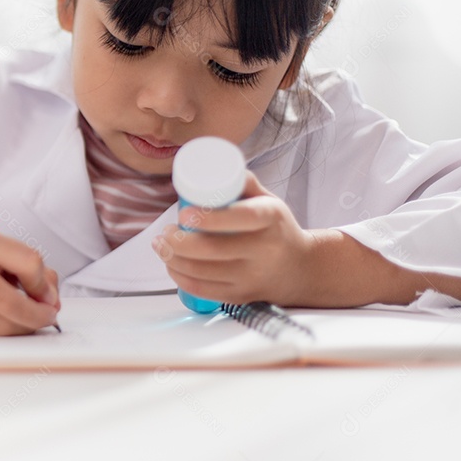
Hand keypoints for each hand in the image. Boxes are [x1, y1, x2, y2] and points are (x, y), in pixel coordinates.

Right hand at [0, 228, 60, 335]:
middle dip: (39, 315)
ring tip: (30, 319)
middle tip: (48, 316)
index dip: (43, 282)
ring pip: (2, 325)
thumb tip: (50, 299)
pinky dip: (4, 330)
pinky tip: (6, 320)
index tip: (45, 290)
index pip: (28, 263)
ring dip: (24, 327)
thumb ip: (27, 265)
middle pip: (13, 303)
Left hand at [151, 171, 318, 305]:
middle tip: (165, 231)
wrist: (300, 269)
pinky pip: (204, 291)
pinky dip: (180, 278)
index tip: (183, 214)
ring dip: (172, 258)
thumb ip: (242, 182)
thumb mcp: (268, 200)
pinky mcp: (241, 296)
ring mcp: (252, 277)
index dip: (208, 218)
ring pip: (203, 272)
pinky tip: (171, 265)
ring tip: (160, 245)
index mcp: (271, 219)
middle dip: (178, 242)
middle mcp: (265, 250)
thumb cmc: (276, 228)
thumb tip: (214, 165)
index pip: (241, 218)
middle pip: (213, 250)